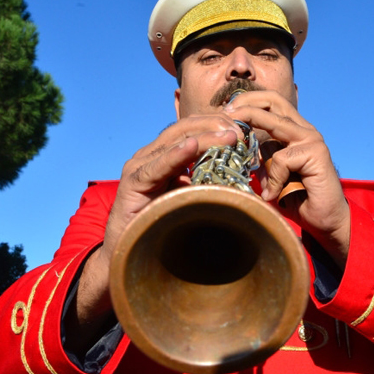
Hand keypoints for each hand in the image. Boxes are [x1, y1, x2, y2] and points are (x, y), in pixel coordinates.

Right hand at [72, 114, 241, 330]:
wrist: (129, 249)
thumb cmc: (162, 223)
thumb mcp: (189, 194)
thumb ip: (203, 179)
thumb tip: (235, 172)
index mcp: (164, 154)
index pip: (192, 128)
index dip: (217, 125)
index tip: (244, 130)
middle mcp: (150, 155)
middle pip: (185, 128)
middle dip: (215, 126)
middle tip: (242, 132)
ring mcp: (140, 166)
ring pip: (175, 142)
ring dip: (205, 137)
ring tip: (229, 135)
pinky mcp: (132, 183)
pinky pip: (156, 166)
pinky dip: (175, 155)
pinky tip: (191, 146)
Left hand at [224, 91, 349, 268]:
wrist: (325, 220)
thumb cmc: (298, 199)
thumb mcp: (272, 174)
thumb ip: (262, 158)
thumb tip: (240, 148)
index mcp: (294, 131)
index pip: (270, 103)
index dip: (248, 102)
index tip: (227, 112)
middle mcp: (304, 130)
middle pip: (273, 101)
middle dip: (246, 104)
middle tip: (227, 114)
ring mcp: (311, 139)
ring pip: (275, 124)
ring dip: (253, 137)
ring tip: (241, 153)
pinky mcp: (316, 153)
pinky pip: (281, 159)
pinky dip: (272, 178)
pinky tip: (273, 194)